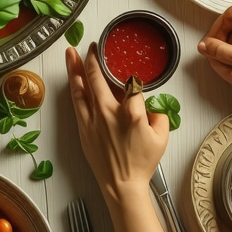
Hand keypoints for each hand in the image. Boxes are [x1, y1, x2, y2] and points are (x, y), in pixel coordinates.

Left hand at [66, 45, 168, 200]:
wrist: (122, 184)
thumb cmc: (141, 163)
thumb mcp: (162, 137)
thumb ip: (159, 114)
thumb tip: (150, 102)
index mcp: (131, 113)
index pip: (131, 85)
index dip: (132, 77)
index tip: (131, 72)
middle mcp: (108, 113)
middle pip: (98, 77)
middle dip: (94, 58)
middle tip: (93, 47)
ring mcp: (93, 120)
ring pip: (81, 87)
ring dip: (75, 68)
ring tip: (70, 52)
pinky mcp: (83, 128)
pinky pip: (76, 102)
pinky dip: (74, 87)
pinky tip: (73, 78)